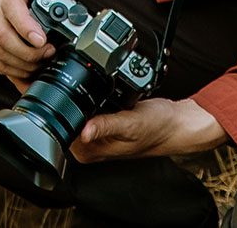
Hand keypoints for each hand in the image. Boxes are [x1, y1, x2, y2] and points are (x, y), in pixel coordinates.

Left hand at [70, 96, 227, 163]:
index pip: (61, 127)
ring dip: (82, 96)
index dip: (63, 106)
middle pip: (65, 116)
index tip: (68, 88)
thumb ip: (106, 126)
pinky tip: (104, 92)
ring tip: (100, 90)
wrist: (174, 123)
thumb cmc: (157, 128)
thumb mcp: (130, 124)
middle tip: (89, 87)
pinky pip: (88, 107)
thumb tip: (84, 131)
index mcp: (91, 150)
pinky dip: (92, 96)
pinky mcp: (102, 123)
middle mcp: (90, 144)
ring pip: (76, 109)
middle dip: (73, 97)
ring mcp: (95, 134)